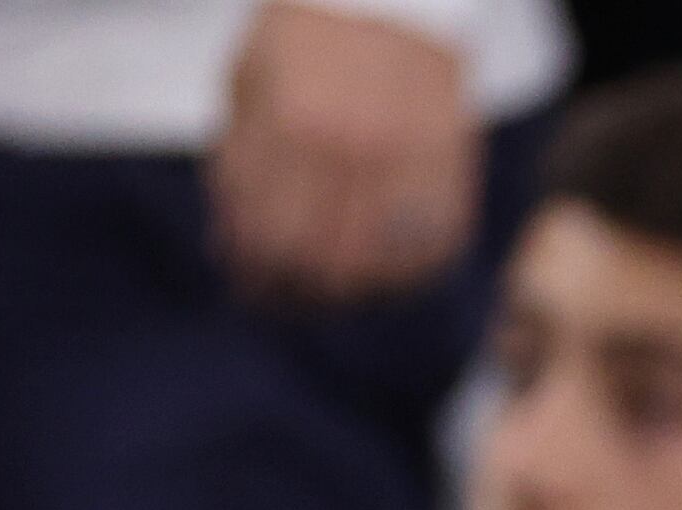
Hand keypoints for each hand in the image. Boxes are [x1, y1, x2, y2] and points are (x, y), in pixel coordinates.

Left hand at [210, 2, 476, 305]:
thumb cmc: (305, 39)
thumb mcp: (249, 81)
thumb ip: (236, 159)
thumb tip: (231, 246)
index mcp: (290, 123)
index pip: (266, 235)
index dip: (253, 275)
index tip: (249, 288)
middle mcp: (350, 148)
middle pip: (321, 264)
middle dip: (297, 293)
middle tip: (286, 298)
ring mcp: (407, 161)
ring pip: (378, 268)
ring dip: (350, 292)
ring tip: (331, 288)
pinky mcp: (449, 170)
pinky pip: (430, 251)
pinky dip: (404, 275)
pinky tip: (381, 270)